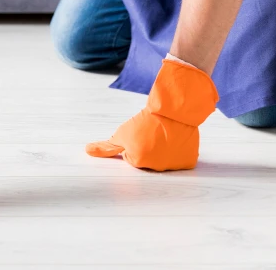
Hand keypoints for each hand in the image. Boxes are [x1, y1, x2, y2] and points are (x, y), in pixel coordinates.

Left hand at [85, 58, 218, 170]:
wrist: (173, 108)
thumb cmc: (145, 119)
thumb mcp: (121, 132)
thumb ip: (106, 147)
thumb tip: (87, 151)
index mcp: (138, 161)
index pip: (131, 158)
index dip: (134, 144)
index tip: (141, 134)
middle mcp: (157, 167)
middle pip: (148, 161)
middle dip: (149, 148)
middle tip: (153, 133)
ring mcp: (174, 165)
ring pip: (164, 160)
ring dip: (164, 149)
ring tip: (166, 134)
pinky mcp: (188, 161)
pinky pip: (180, 159)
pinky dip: (179, 150)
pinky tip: (177, 139)